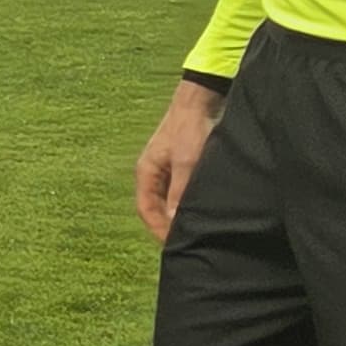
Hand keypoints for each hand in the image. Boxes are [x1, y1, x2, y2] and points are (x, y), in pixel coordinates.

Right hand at [135, 78, 223, 242]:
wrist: (200, 101)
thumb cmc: (190, 129)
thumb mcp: (187, 162)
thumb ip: (179, 191)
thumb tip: (173, 220)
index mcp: (146, 172)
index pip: (145, 209)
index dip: (157, 230)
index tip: (174, 245)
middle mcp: (152, 173)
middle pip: (154, 208)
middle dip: (166, 227)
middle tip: (185, 243)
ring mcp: (165, 169)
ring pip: (166, 200)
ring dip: (175, 216)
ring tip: (194, 231)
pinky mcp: (179, 165)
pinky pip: (177, 192)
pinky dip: (184, 204)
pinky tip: (200, 211)